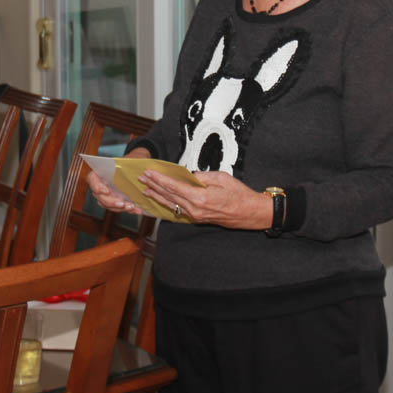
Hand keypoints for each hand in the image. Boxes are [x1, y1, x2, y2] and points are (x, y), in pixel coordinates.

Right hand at [85, 147, 150, 214]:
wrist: (135, 167)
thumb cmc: (130, 161)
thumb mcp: (130, 159)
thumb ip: (129, 163)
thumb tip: (136, 169)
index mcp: (99, 172)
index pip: (92, 179)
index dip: (97, 186)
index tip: (106, 190)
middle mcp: (101, 185)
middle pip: (100, 197)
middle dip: (111, 202)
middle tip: (122, 203)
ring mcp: (107, 195)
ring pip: (109, 205)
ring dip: (120, 208)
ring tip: (132, 207)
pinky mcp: (116, 201)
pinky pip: (119, 208)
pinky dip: (129, 210)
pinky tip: (138, 210)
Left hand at [137, 169, 271, 229]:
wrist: (251, 213)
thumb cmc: (239, 194)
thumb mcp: (221, 178)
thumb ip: (202, 177)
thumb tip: (188, 176)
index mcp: (200, 197)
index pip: (174, 187)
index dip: (159, 179)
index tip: (148, 173)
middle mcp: (195, 209)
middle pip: (169, 196)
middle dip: (154, 186)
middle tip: (141, 179)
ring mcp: (196, 216)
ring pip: (172, 205)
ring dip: (158, 196)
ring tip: (146, 190)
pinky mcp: (198, 218)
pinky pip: (179, 210)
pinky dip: (168, 204)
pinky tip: (161, 201)